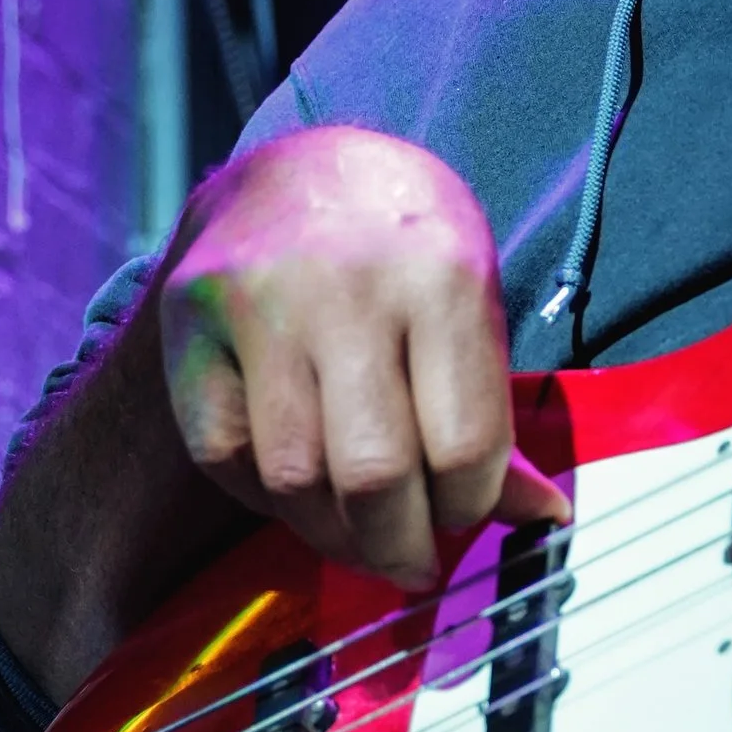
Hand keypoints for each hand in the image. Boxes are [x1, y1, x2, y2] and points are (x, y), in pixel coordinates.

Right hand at [158, 128, 568, 588]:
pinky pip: (225, 455)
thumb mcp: (474, 308)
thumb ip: (495, 417)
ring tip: (362, 538)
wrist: (303, 168)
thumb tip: (543, 517)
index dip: (470, 508)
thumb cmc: (410, 253)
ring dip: (334, 535)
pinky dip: (266, 498)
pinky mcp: (188, 320)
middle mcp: (344, 285)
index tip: (465, 517)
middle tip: (411, 562)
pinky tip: (301, 491)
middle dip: (400, 545)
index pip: (464, 447)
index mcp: (442, 276)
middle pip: (373, 474)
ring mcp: (256, 301)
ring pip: (293, 478)